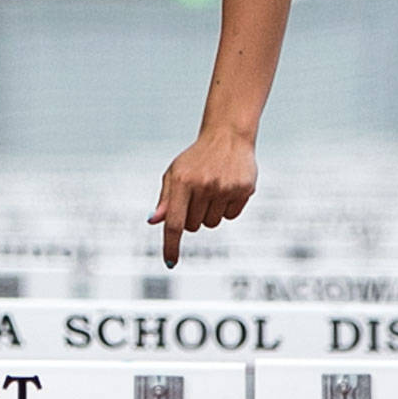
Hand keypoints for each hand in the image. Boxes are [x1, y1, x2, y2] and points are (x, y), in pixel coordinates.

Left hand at [148, 129, 257, 266]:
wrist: (228, 135)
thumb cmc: (197, 158)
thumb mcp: (175, 173)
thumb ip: (165, 199)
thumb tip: (153, 221)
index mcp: (181, 181)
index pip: (174, 223)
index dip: (171, 246)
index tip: (171, 263)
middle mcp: (203, 185)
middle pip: (194, 226)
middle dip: (193, 217)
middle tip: (197, 195)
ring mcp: (225, 188)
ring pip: (212, 223)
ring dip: (210, 213)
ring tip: (213, 189)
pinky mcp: (243, 189)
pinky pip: (231, 216)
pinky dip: (228, 208)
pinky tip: (228, 188)